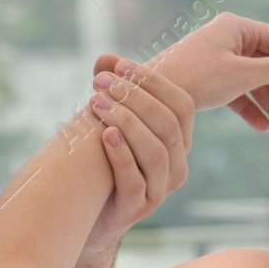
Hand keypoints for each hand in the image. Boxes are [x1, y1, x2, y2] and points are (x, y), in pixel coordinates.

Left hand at [73, 56, 197, 267]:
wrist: (86, 211)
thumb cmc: (101, 160)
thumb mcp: (110, 122)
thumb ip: (112, 91)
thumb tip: (106, 57)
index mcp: (179, 142)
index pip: (182, 105)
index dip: (154, 82)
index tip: (122, 64)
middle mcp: (176, 166)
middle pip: (168, 125)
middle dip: (135, 98)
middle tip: (102, 82)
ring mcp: (158, 190)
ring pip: (155, 153)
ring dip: (127, 122)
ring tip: (98, 103)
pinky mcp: (135, 208)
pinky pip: (135, 181)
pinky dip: (122, 156)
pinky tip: (105, 136)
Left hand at [139, 12, 268, 136]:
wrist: (146, 96)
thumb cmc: (194, 78)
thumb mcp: (242, 74)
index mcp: (238, 28)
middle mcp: (230, 40)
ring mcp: (219, 60)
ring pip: (257, 83)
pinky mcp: (209, 80)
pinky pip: (239, 93)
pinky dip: (253, 109)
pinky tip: (265, 128)